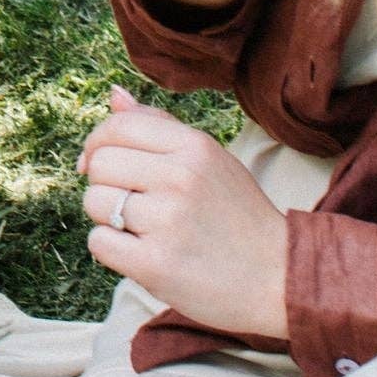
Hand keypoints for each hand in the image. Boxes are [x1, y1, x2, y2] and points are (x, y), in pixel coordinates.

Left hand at [80, 86, 287, 337]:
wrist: (283, 281)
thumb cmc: (238, 215)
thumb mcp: (210, 159)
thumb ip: (159, 125)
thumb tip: (114, 95)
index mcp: (194, 146)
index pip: (117, 126)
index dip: (97, 144)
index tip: (98, 163)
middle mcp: (180, 178)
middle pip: (99, 164)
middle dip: (105, 184)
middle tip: (134, 204)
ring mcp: (168, 222)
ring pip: (93, 202)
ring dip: (108, 219)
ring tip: (144, 230)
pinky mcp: (157, 265)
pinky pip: (98, 242)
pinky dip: (111, 250)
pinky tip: (141, 254)